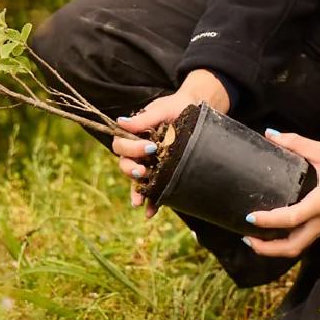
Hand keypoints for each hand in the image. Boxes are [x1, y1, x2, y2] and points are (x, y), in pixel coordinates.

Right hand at [114, 69, 230, 214]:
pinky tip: (150, 212)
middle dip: (131, 170)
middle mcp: (139, 151)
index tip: (150, 147)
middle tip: (143, 171)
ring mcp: (150, 163)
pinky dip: (151, 202)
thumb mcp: (162, 109)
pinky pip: (153, 189)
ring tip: (139, 202)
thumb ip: (143, 118)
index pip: (121, 145)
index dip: (131, 149)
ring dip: (136, 191)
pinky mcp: (162, 173)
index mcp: (134, 135)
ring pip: (136, 180)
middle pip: (125, 164)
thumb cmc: (177, 106)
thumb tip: (120, 122)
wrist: (198, 110)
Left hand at [243, 131, 319, 258]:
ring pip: (299, 247)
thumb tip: (271, 134)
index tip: (250, 217)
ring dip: (276, 248)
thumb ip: (296, 143)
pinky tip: (276, 231)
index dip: (269, 221)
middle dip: (268, 248)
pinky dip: (288, 240)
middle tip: (247, 237)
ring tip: (256, 239)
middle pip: (293, 246)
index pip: (292, 218)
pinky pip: (306, 239)